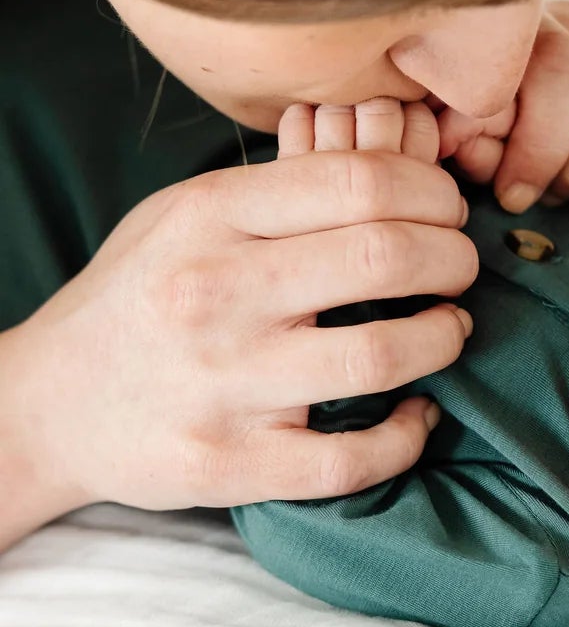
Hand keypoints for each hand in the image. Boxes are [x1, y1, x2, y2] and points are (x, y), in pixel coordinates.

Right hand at [16, 106, 475, 512]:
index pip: (359, 180)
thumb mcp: (183, 215)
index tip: (447, 210)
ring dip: (443, 339)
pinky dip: (408, 436)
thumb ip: (277, 190)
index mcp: (209, 217)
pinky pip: (351, 459)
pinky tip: (418, 414)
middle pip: (385, 256)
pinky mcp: (230, 464)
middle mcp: (215, 294)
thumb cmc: (140, 296)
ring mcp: (223, 385)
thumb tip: (398, 161)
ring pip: (381, 356)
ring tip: (449, 330)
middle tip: (461, 267)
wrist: (48, 404)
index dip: (432, 192)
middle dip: (453, 258)